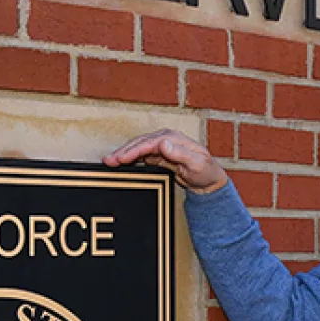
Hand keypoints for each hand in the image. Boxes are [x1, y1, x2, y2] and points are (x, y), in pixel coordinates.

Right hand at [103, 129, 228, 193]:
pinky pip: (142, 156)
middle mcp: (166, 140)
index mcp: (174, 138)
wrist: (210, 181)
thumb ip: (180, 153)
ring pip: (139, 149)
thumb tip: (163, 143)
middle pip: (141, 143)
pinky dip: (131, 159)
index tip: (123, 158)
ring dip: (124, 154)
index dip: (135, 150)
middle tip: (109, 160)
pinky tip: (122, 164)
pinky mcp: (160, 156)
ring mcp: (162, 147)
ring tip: (110, 161)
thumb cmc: (207, 172)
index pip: (150, 143)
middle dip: (124, 151)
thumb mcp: (197, 163)